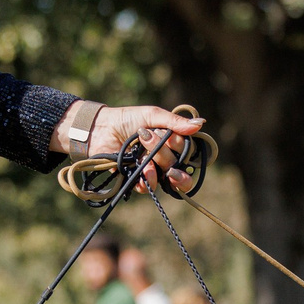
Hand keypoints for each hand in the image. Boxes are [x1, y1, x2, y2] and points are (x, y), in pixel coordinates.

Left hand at [56, 102, 207, 192]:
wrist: (101, 128)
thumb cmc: (127, 119)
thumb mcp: (152, 116)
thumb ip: (175, 122)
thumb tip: (201, 123)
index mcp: (170, 143)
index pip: (187, 153)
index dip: (182, 149)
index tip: (171, 138)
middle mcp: (163, 158)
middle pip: (178, 166)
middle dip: (168, 157)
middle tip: (157, 146)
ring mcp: (150, 170)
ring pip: (166, 177)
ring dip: (158, 167)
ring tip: (145, 157)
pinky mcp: (136, 179)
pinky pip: (149, 187)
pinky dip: (149, 181)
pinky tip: (144, 172)